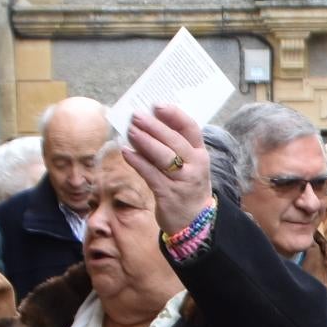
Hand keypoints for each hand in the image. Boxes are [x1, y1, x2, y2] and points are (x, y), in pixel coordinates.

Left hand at [123, 105, 216, 230]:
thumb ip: (174, 147)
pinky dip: (138, 162)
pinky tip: (126, 152)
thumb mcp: (190, 165)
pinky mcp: (168, 194)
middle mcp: (195, 166)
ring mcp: (182, 181)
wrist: (194, 222)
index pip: (191, 129)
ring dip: (145, 142)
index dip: (174, 115)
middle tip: (137, 115)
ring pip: (163, 157)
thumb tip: (148, 125)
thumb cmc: (187, 187)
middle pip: (174, 141)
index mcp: (200, 154)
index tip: (158, 105)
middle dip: (154, 126)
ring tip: (131, 130)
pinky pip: (151, 174)